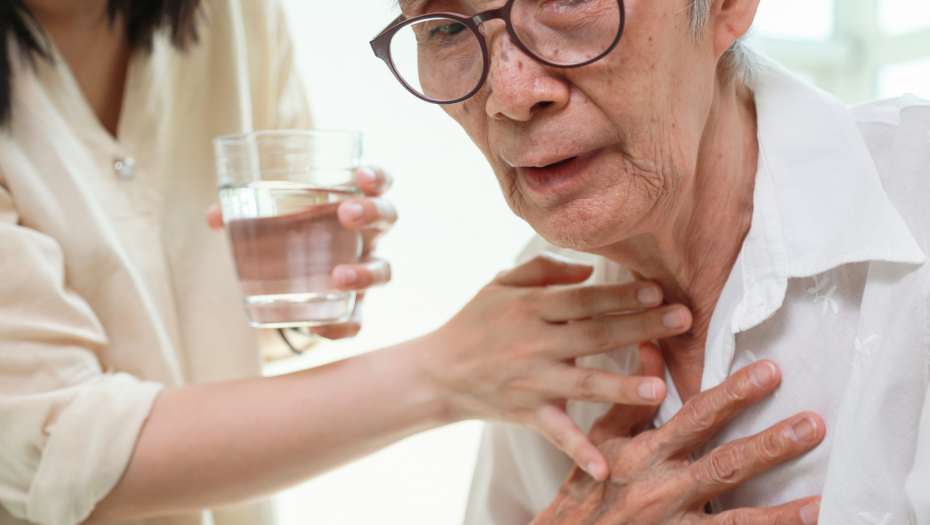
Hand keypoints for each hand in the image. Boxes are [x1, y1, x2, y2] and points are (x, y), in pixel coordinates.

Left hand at [206, 166, 396, 338]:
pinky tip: (317, 328)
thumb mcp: (269, 219)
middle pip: (387, 219)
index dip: (377, 176)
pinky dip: (342, 326)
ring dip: (366, 273)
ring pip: (384, 270)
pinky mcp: (354, 307)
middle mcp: (367, 235)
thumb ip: (244, 213)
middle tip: (345, 215)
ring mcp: (365, 270)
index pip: (377, 183)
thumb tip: (215, 216)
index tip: (362, 176)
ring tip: (339, 276)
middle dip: (371, 214)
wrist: (294, 281)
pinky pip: (359, 319)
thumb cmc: (290, 235)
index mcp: (352, 203)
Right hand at [420, 253, 693, 479]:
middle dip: (642, 326)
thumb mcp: (500, 285)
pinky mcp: (528, 413)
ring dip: (622, 385)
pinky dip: (579, 452)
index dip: (621, 293)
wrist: (436, 372)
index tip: (658, 288)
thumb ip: (543, 270)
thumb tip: (589, 269)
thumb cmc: (474, 323)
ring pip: (585, 382)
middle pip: (596, 334)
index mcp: (531, 308)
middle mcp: (535, 343)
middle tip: (682, 319)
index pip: (585, 299)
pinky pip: (558, 434)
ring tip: (658, 387)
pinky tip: (604, 468)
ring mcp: (532, 380)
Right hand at [532, 351, 824, 524]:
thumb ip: (633, 399)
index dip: (734, 394)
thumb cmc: (586, 492)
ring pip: (735, 516)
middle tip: (813, 424)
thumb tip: (653, 349)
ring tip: (819, 497)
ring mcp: (673, 524)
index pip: (697, 416)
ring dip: (780, 510)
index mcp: (645, 452)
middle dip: (772, 443)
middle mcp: (662, 487)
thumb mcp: (603, 440)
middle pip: (725, 463)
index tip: (770, 372)